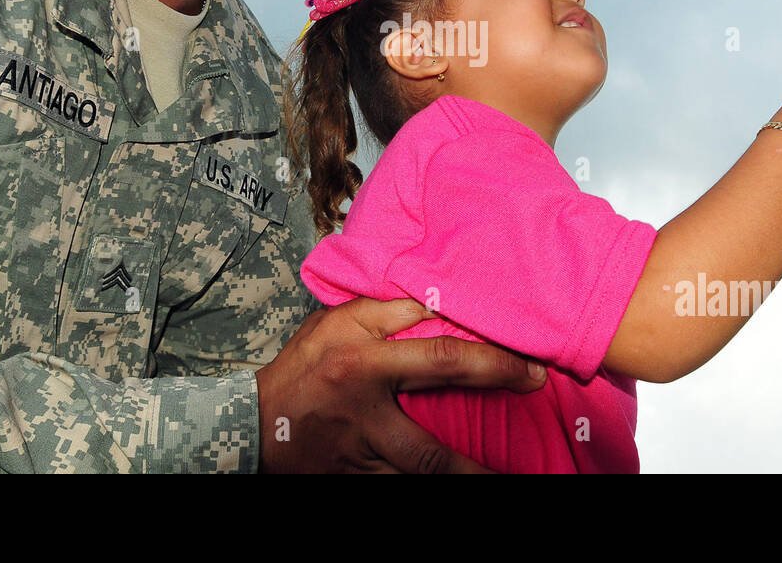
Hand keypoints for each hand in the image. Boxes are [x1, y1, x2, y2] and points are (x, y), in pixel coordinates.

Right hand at [254, 297, 545, 472]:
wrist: (248, 426)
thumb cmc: (302, 367)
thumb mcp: (335, 323)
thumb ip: (385, 310)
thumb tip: (440, 296)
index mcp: (361, 359)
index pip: (437, 356)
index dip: (490, 362)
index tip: (531, 366)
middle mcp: (362, 406)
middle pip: (432, 429)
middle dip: (486, 426)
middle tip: (533, 412)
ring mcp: (357, 450)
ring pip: (421, 471)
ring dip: (466, 477)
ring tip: (505, 477)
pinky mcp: (354, 478)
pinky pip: (400, 485)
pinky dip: (426, 484)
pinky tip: (464, 480)